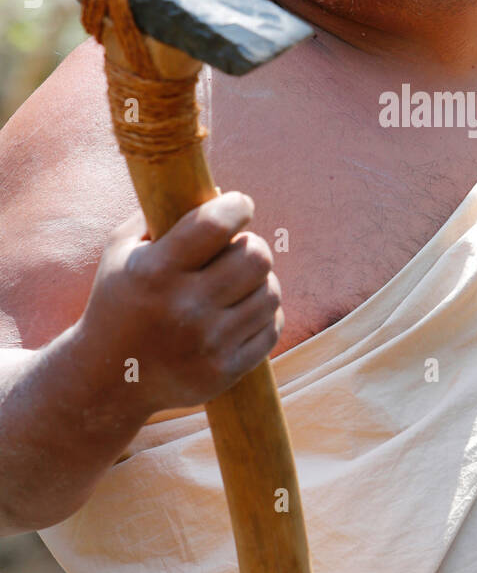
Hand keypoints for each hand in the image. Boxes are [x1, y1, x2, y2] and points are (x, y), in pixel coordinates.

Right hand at [72, 191, 283, 415]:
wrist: (109, 380)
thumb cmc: (119, 302)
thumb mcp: (122, 251)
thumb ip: (162, 213)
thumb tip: (220, 192)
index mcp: (154, 272)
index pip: (217, 223)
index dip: (238, 205)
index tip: (239, 205)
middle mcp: (183, 308)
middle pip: (256, 256)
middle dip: (251, 245)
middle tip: (235, 251)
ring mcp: (206, 344)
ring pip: (270, 291)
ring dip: (258, 282)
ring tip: (235, 285)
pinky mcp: (224, 372)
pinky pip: (272, 327)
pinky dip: (262, 315)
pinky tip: (239, 314)